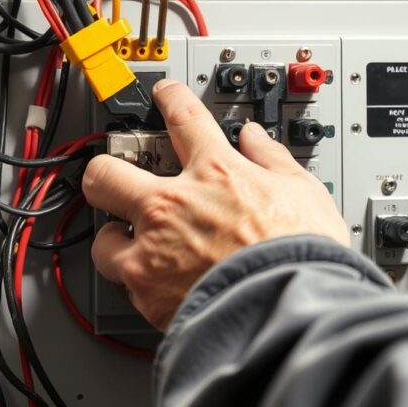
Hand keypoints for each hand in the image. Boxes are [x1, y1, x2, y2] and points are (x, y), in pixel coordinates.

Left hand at [82, 79, 349, 330]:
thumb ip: (274, 160)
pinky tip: (159, 287)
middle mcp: (172, 206)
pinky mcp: (146, 296)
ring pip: (103, 239)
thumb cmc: (302, 255)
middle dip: (104, 172)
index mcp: (214, 172)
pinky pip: (124, 285)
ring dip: (118, 242)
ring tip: (136, 248)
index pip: (183, 117)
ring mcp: (152, 252)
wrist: (289, 310)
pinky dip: (140, 285)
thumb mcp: (305, 191)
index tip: (165, 96)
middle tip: (113, 177)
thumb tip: (258, 140)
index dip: (170, 98)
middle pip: (106, 173)